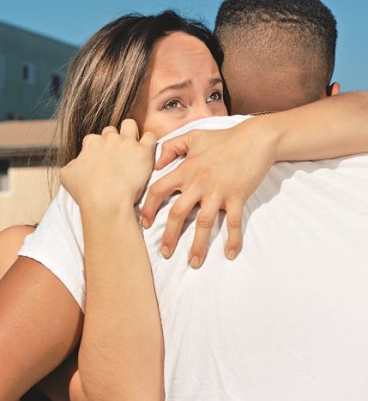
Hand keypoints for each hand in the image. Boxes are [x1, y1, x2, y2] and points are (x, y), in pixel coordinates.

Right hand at [60, 119, 156, 210]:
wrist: (106, 203)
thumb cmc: (86, 193)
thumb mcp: (66, 176)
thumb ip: (71, 164)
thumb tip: (76, 162)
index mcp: (91, 143)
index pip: (94, 139)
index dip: (97, 150)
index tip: (101, 162)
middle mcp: (109, 138)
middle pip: (111, 132)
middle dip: (113, 141)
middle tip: (117, 158)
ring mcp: (127, 143)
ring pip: (130, 125)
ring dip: (130, 133)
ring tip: (132, 149)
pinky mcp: (143, 152)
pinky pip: (150, 137)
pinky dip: (149, 143)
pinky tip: (145, 154)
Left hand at [141, 120, 277, 266]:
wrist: (257, 138)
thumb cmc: (224, 138)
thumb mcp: (194, 137)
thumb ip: (172, 147)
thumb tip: (156, 164)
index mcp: (186, 170)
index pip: (158, 190)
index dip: (148, 208)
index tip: (144, 224)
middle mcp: (199, 183)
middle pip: (177, 213)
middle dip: (169, 236)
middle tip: (165, 253)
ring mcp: (219, 191)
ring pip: (204, 223)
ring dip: (198, 245)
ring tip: (194, 263)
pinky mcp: (238, 196)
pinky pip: (234, 222)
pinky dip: (233, 239)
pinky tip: (230, 254)